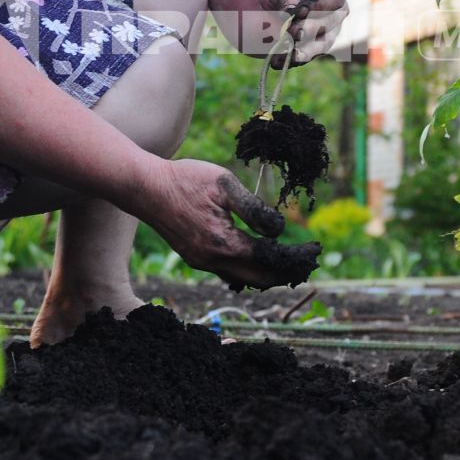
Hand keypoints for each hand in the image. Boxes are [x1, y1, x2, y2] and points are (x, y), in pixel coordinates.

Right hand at [130, 159, 320, 289]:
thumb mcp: (225, 184)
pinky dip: (248, 270)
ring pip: (244, 279)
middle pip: (261, 278)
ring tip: (288, 263)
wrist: (145, 188)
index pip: (272, 259)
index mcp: (225, 243)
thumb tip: (277, 231)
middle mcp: (214, 260)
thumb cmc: (185, 180)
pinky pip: (228, 273)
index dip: (296, 257)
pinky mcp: (195, 258)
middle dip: (287, 272)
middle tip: (306, 262)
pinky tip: (257, 259)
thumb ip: (255, 209)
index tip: (314, 251)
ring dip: (268, 274)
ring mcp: (202, 263)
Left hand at [259, 0, 347, 68]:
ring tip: (291, 54)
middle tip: (291, 29)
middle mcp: (337, 12)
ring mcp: (329, 32)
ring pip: (323, 44)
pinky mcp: (316, 47)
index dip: (321, 5)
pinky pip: (308, 56)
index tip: (301, 10)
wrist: (272, 1)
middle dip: (311, 28)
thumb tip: (290, 10)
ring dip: (306, 50)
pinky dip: (293, 59)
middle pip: (331, 23)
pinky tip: (278, 61)